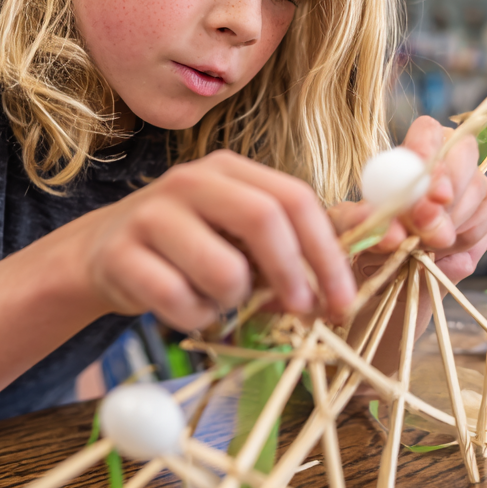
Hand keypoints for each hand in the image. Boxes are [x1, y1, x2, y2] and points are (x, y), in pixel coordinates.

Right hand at [76, 150, 355, 331]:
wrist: (102, 254)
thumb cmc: (190, 246)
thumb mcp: (243, 232)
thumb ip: (302, 233)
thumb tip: (384, 233)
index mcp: (229, 170)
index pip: (295, 198)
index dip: (327, 251)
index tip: (344, 299)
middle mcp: (190, 182)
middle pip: (263, 220)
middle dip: (293, 274)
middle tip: (301, 312)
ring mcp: (151, 215)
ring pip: (222, 270)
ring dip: (233, 303)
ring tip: (219, 301)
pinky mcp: (120, 255)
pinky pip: (177, 300)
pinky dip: (193, 318)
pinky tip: (184, 307)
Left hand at [331, 116, 486, 285]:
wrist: (385, 275)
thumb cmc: (366, 242)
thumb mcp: (349, 229)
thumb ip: (359, 223)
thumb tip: (387, 230)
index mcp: (411, 151)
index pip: (427, 132)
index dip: (428, 153)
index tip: (425, 189)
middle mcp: (447, 158)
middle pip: (464, 154)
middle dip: (448, 193)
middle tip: (425, 226)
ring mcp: (474, 183)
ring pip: (478, 193)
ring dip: (450, 228)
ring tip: (419, 248)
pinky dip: (464, 245)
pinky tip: (440, 254)